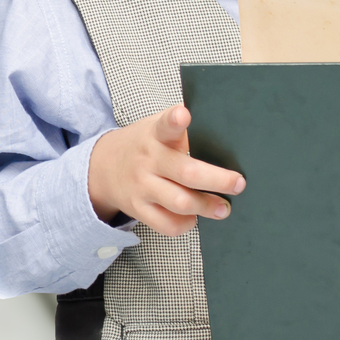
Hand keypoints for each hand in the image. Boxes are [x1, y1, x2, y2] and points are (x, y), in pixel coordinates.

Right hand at [87, 104, 244, 236]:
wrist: (101, 168)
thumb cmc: (143, 146)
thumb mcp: (155, 129)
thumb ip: (180, 132)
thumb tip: (225, 141)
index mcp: (155, 135)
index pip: (165, 125)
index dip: (175, 120)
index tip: (183, 115)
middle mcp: (148, 160)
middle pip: (186, 173)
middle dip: (218, 180)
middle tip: (238, 184)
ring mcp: (142, 186)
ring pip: (181, 203)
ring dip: (207, 206)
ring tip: (223, 208)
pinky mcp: (138, 208)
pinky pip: (167, 225)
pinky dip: (186, 224)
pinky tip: (194, 217)